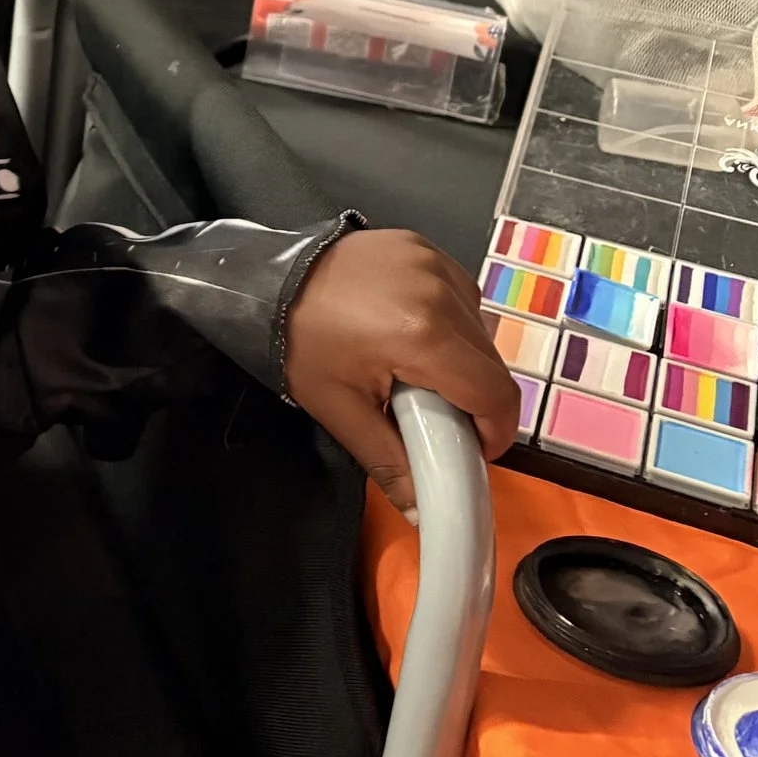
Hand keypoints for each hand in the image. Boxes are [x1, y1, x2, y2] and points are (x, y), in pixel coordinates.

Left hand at [282, 227, 517, 520]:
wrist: (261, 280)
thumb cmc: (298, 343)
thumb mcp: (339, 409)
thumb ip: (389, 461)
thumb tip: (420, 510)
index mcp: (424, 335)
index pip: (496, 395)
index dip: (493, 432)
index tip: (470, 448)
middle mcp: (440, 291)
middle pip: (491, 364)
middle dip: (472, 399)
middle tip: (430, 414)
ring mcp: (434, 262)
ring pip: (480, 329)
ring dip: (461, 359)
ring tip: (412, 371)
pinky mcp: (423, 247)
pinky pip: (459, 296)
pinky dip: (448, 322)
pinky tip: (409, 332)